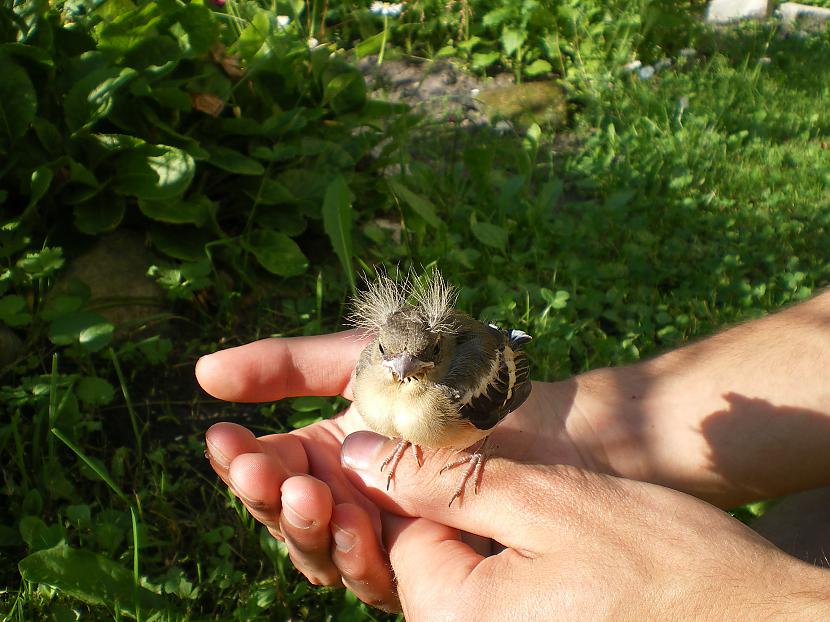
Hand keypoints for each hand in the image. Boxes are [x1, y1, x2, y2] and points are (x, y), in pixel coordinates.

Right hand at [197, 332, 602, 608]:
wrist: (522, 402)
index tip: (224, 438)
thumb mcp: (358, 359)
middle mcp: (344, 498)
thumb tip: (201, 373)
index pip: (266, 468)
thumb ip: (286, 366)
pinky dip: (359, 551)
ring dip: (308, 526)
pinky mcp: (417, 564)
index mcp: (324, 452)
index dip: (242, 460)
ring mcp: (379, 535)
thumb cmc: (442, 373)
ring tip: (307, 494)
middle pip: (285, 517)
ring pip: (320, 551)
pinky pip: (375, 573)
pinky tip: (356, 523)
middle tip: (266, 473)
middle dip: (268, 497)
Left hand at [340, 431, 829, 620]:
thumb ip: (444, 480)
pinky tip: (562, 547)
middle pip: (426, 554)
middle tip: (525, 482)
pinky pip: (494, 594)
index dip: (434, 476)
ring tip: (561, 521)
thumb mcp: (547, 501)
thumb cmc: (660, 563)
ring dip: (491, 529)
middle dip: (461, 506)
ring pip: (462, 570)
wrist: (754, 621)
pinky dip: (514, 558)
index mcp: (454, 617)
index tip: (479, 452)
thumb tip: (360, 454)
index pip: (398, 530)